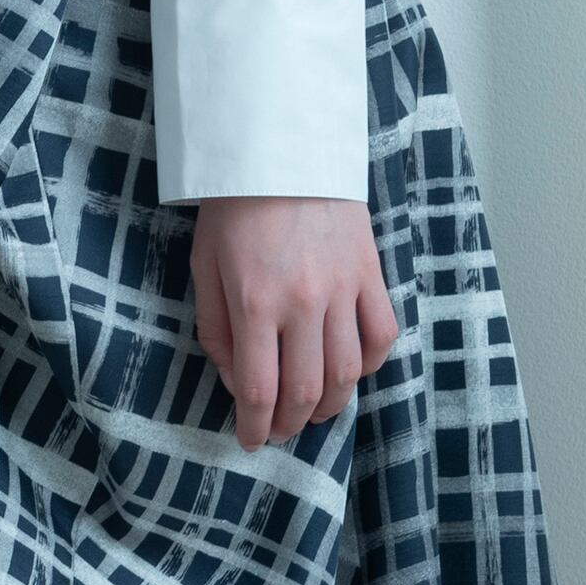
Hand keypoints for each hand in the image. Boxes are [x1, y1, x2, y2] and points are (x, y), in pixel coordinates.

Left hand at [189, 195, 400, 449]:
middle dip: (289, 424)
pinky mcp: (370, 272)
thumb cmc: (234, 205)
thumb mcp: (204, 265)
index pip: (259, 389)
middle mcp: (302, 303)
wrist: (282, 145)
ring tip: (313, 410)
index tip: (249, 440)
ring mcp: (342, 288)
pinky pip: (381, 335)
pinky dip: (369, 363)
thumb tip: (234, 380)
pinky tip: (349, 368)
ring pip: (347, 374)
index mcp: (254, 302)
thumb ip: (215, 329)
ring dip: (330, 406)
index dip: (254, 426)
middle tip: (277, 429)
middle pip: (305, 392)